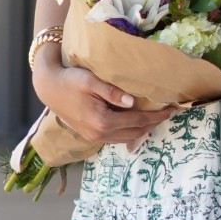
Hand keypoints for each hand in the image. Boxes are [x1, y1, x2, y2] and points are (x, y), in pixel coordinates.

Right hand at [34, 53, 175, 148]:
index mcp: (103, 121)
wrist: (49, 88)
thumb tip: (133, 101)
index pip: (138, 120)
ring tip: (156, 118)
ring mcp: (95, 137)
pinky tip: (137, 123)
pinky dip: (130, 132)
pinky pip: (116, 138)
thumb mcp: (91, 81)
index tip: (171, 109)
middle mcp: (100, 133)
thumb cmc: (70, 80)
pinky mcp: (91, 136)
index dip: (156, 115)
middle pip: (135, 132)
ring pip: (127, 138)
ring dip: (143, 129)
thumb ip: (112, 92)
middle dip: (153, 124)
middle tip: (168, 113)